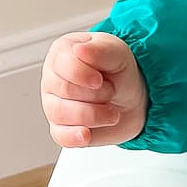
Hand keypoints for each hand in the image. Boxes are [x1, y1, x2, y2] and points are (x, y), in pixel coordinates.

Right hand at [40, 31, 147, 148]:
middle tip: (110, 91)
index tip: (100, 79)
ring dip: (93, 115)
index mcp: (63, 54)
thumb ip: (100, 50)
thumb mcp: (117, 53)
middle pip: (64, 90)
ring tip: (111, 112)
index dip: (83, 74)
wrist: (132, 100)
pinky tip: (86, 134)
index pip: (62, 63)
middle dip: (95, 94)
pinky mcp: (62, 129)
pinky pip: (60, 136)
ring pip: (61, 113)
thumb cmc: (118, 73)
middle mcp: (54, 79)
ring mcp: (55, 105)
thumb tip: (80, 50)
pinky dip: (74, 137)